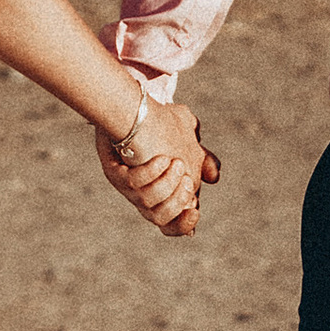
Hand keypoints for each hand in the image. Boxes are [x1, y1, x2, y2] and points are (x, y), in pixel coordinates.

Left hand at [95, 95, 219, 237]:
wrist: (133, 105)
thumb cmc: (159, 123)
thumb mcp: (188, 138)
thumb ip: (203, 158)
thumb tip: (214, 178)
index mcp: (161, 193)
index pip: (171, 224)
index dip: (184, 225)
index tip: (195, 210)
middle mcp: (142, 194)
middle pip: (161, 219)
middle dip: (177, 201)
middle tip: (186, 178)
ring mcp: (127, 186)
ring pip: (148, 204)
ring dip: (166, 186)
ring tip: (174, 162)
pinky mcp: (115, 173)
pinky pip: (134, 183)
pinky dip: (150, 173)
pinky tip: (159, 158)